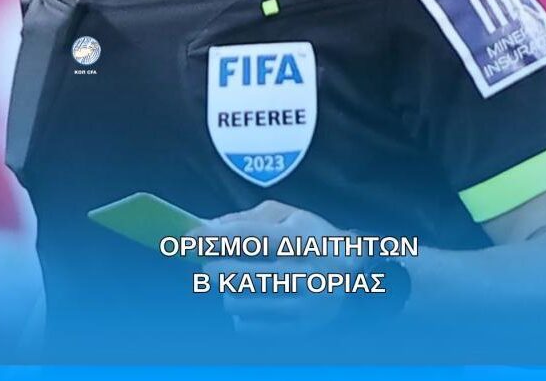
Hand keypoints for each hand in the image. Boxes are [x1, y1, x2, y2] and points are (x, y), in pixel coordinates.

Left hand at [192, 201, 364, 334]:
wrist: (357, 272)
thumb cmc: (312, 238)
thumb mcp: (289, 216)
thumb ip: (248, 219)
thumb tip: (208, 229)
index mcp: (304, 239)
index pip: (250, 238)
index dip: (215, 238)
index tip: (188, 239)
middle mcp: (308, 272)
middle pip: (245, 275)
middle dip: (215, 269)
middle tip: (205, 265)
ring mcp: (307, 304)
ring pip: (244, 303)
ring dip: (227, 291)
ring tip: (230, 283)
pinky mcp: (303, 328)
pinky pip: (252, 327)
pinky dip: (241, 315)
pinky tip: (245, 304)